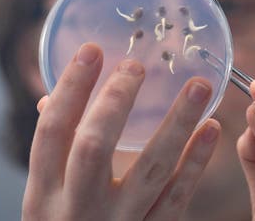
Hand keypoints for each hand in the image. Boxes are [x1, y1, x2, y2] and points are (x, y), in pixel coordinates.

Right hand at [23, 42, 220, 220]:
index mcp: (43, 195)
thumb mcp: (44, 198)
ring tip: (199, 86)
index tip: (92, 49)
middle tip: (138, 64)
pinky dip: (197, 163)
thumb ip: (53, 150)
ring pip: (151, 169)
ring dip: (177, 123)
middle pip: (94, 146)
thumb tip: (54, 96)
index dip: (72, 88)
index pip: (52, 131)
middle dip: (116, 101)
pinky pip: (179, 198)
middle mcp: (77, 210)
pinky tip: (211, 129)